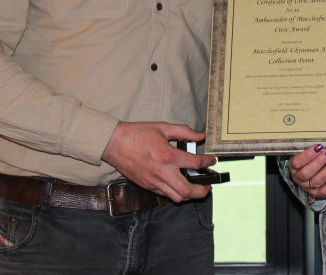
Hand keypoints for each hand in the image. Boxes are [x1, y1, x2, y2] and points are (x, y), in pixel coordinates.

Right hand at [101, 122, 215, 202]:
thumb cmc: (137, 133)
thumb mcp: (162, 127)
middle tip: (208, 186)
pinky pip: (164, 195)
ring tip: (195, 189)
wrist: (114, 143)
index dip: (207, 162)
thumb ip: (184, 132)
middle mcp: (162, 171)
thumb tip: (200, 136)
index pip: (195, 163)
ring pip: (176, 197)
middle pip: (188, 190)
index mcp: (167, 155)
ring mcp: (153, 181)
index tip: (212, 160)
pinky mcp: (147, 186)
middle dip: (202, 191)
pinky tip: (178, 186)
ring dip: (189, 196)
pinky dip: (175, 193)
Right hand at [287, 144, 325, 200]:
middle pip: (306, 172)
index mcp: (293, 166)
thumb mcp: (308, 151)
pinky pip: (325, 190)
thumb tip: (321, 141)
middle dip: (319, 162)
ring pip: (317, 181)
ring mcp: (307, 187)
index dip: (307, 154)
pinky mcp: (317, 193)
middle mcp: (298, 178)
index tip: (318, 146)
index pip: (297, 162)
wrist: (311, 172)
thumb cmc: (310, 158)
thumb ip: (313, 147)